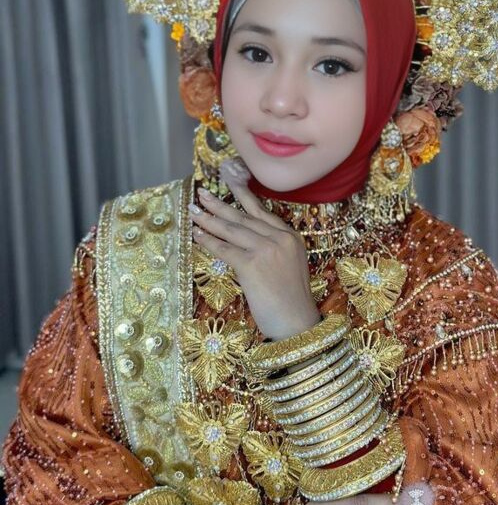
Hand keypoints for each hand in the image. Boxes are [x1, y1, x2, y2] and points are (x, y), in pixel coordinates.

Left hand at [189, 178, 320, 339]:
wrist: (297, 323)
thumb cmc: (292, 301)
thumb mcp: (289, 266)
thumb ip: (274, 249)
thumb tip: (246, 242)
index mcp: (290, 237)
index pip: (261, 211)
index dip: (242, 196)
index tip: (229, 182)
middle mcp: (279, 238)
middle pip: (242, 217)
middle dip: (219, 205)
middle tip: (202, 194)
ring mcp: (266, 249)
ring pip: (231, 229)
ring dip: (209, 220)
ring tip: (193, 211)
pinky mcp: (251, 264)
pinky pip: (224, 248)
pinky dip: (208, 241)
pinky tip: (196, 234)